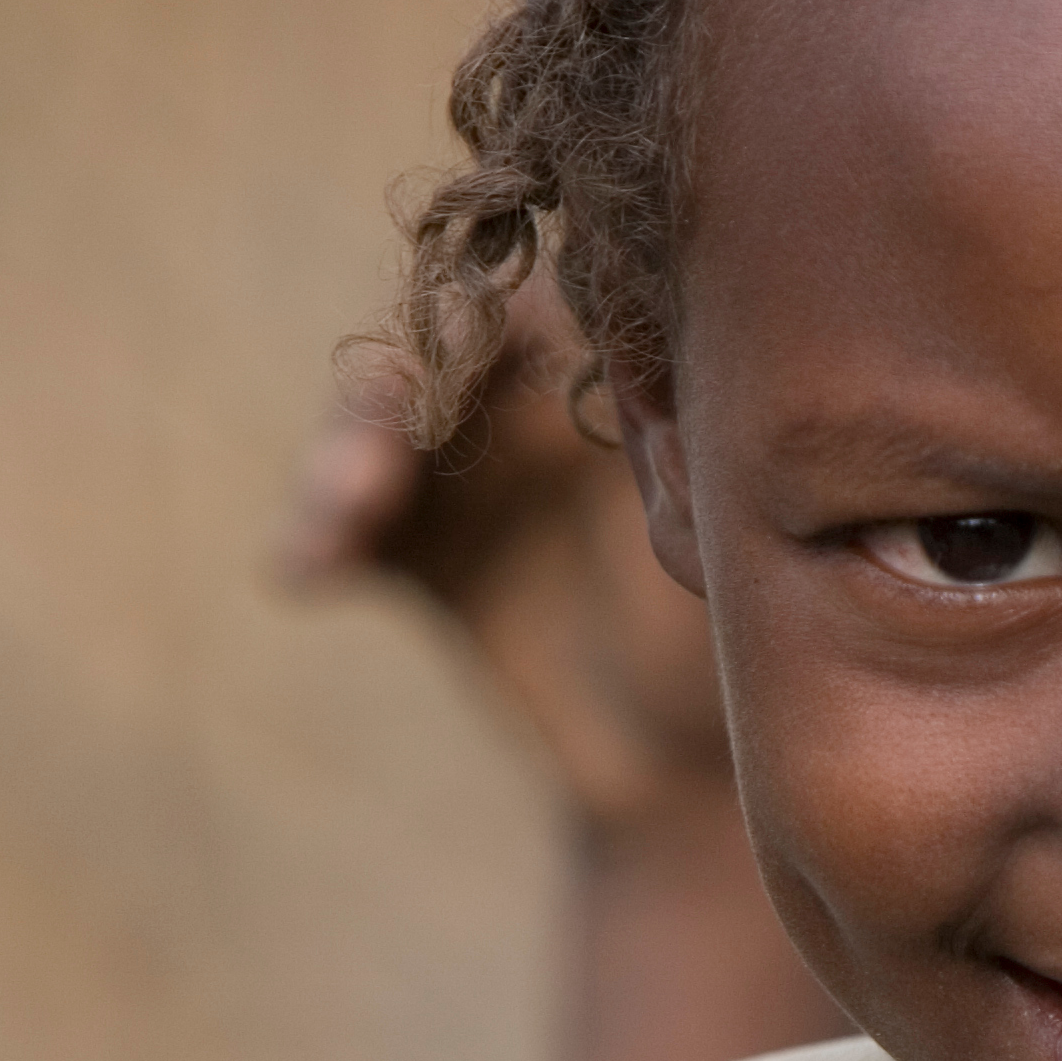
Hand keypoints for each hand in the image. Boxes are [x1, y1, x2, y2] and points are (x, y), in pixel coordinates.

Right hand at [280, 265, 731, 825]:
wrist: (698, 757)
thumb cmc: (758, 626)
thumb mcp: (732, 533)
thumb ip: (686, 450)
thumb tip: (668, 376)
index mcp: (619, 366)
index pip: (542, 304)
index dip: (495, 317)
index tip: (475, 355)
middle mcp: (533, 398)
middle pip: (439, 349)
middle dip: (409, 387)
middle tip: (400, 439)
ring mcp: (466, 470)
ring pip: (377, 425)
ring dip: (347, 454)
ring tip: (345, 508)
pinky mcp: (415, 548)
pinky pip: (348, 527)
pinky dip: (316, 537)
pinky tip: (303, 575)